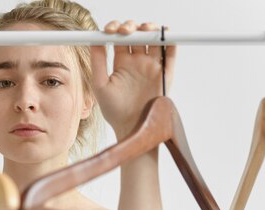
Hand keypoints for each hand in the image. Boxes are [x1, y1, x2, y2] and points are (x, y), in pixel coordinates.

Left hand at [90, 21, 175, 139]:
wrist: (132, 127)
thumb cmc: (114, 111)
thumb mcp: (100, 85)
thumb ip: (97, 62)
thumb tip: (94, 39)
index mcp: (122, 64)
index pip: (120, 38)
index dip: (115, 28)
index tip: (109, 29)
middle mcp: (138, 62)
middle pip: (138, 35)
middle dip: (132, 26)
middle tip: (126, 30)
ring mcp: (152, 66)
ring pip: (155, 39)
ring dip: (151, 29)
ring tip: (144, 30)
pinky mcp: (166, 73)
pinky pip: (170, 53)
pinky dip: (170, 40)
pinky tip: (164, 33)